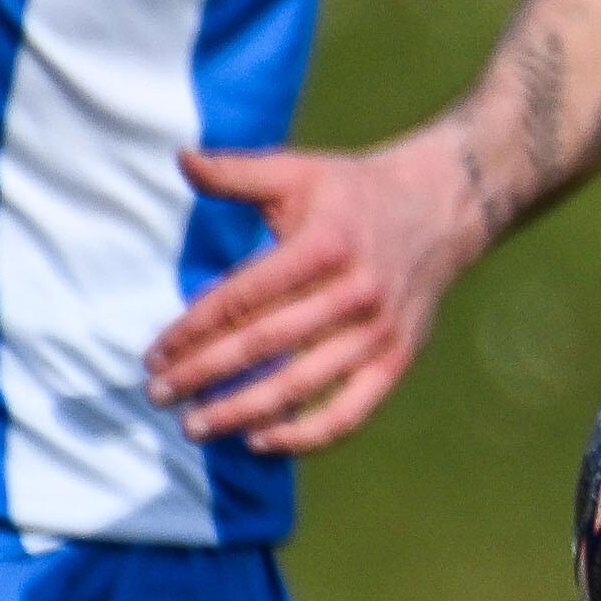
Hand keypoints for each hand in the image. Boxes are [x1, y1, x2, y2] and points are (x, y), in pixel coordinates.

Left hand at [144, 129, 491, 454]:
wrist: (446, 205)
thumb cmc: (355, 191)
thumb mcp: (299, 171)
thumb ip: (237, 172)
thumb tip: (181, 158)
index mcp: (325, 245)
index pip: (241, 299)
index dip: (191, 331)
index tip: (154, 356)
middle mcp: (355, 292)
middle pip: (263, 345)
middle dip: (202, 375)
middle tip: (157, 396)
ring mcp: (380, 330)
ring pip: (301, 384)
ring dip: (241, 412)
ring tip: (195, 426)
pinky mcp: (399, 357)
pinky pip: (351, 410)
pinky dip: (306, 435)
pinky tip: (261, 441)